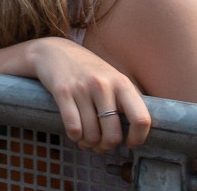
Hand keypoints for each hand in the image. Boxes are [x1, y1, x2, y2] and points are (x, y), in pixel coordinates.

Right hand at [24, 38, 151, 151]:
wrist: (55, 50)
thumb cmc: (89, 70)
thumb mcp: (113, 78)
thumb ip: (128, 99)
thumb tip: (141, 128)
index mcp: (121, 83)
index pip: (141, 119)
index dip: (138, 138)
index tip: (131, 143)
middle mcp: (103, 85)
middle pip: (113, 134)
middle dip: (107, 145)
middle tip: (102, 144)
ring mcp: (82, 88)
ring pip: (91, 134)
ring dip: (89, 143)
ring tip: (87, 140)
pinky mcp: (62, 91)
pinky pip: (73, 128)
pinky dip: (75, 137)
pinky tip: (75, 133)